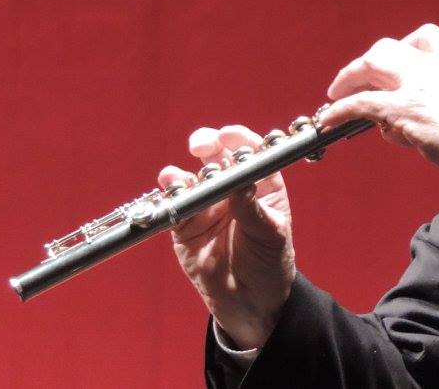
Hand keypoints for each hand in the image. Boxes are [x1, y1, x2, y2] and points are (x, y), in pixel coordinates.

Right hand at [158, 124, 295, 349]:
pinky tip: (169, 194)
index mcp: (262, 183)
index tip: (228, 135)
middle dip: (207, 144)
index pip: (250, 151)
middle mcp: (233, 186)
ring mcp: (207, 203)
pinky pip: (174, 204)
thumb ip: (252, 208)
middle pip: (216, 155)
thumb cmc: (269, 262)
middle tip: (200, 145)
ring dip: (182, 172)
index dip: (239, 138)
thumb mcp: (269, 234)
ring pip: (191, 177)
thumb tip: (239, 181)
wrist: (250, 302)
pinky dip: (169, 196)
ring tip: (178, 178)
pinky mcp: (185, 224)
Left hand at [319, 23, 438, 180]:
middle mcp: (431, 65)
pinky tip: (329, 119)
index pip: (424, 36)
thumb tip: (402, 120)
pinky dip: (340, 109)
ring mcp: (414, 85)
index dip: (404, 46)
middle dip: (365, 63)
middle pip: (387, 49)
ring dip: (347, 81)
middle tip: (355, 79)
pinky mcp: (401, 109)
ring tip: (335, 95)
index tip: (395, 60)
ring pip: (369, 67)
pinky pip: (361, 103)